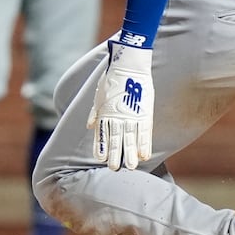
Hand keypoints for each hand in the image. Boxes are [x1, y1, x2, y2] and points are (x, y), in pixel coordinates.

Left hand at [87, 37, 154, 171]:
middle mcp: (118, 115)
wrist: (129, 64)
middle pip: (116, 138)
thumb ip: (95, 112)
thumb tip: (90, 126)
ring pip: (130, 138)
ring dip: (130, 153)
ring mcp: (132, 114)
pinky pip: (145, 131)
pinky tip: (144, 155)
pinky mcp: (145, 112)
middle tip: (113, 169)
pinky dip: (145, 143)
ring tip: (130, 167)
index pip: (102, 133)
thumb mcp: (99, 95)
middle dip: (115, 154)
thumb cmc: (112, 78)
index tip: (99, 159)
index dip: (101, 146)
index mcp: (105, 112)